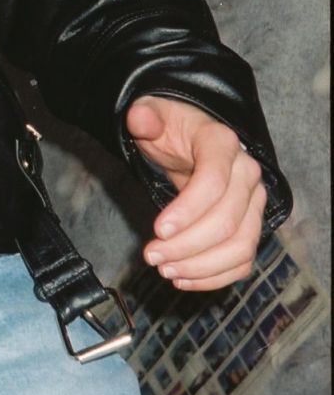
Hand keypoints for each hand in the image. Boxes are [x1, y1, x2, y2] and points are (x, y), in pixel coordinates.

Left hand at [128, 96, 265, 291]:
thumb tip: (140, 118)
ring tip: (165, 271)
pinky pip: (243, 260)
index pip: (214, 182)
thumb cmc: (170, 130)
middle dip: (187, 246)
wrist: (189, 142)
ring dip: (201, 266)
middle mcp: (247, 173)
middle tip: (152, 257)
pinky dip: (216, 277)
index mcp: (222, 143)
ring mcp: (253, 203)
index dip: (187, 211)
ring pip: (241, 246)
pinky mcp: (251, 226)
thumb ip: (146, 117)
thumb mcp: (154, 115)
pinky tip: (184, 279)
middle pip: (227, 221)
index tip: (157, 230)